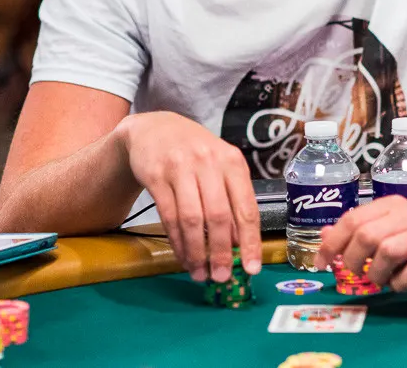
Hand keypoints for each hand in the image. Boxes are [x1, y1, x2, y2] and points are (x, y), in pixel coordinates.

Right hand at [116, 111, 260, 282]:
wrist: (154, 129)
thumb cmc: (195, 153)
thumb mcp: (220, 167)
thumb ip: (233, 198)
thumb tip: (241, 242)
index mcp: (232, 161)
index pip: (246, 207)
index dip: (251, 242)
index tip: (252, 268)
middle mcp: (208, 162)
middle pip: (219, 216)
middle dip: (222, 253)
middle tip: (222, 276)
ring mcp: (180, 167)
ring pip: (191, 220)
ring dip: (197, 252)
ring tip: (200, 273)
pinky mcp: (155, 175)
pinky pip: (169, 217)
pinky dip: (177, 242)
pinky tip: (183, 256)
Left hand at [313, 195, 406, 291]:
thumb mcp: (393, 228)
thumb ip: (361, 230)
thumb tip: (324, 236)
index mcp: (393, 205)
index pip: (352, 219)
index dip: (332, 243)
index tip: (321, 264)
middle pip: (368, 235)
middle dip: (352, 260)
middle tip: (354, 275)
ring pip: (389, 250)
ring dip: (376, 273)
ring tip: (379, 281)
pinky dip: (401, 282)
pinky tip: (401, 284)